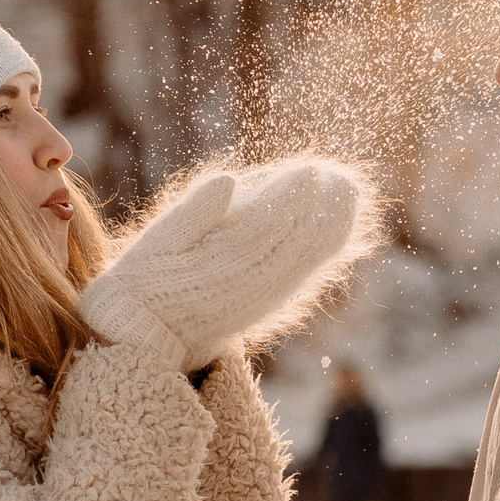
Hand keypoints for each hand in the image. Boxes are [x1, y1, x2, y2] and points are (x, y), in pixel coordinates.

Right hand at [80, 158, 368, 368]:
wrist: (152, 330)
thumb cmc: (151, 275)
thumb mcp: (158, 240)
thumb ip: (193, 212)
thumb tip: (228, 179)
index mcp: (217, 263)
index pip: (265, 226)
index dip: (291, 198)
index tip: (310, 170)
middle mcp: (248, 282)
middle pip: (295, 241)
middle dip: (321, 206)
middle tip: (339, 174)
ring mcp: (263, 295)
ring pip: (307, 258)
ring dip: (332, 224)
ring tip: (348, 189)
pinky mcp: (271, 301)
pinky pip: (306, 273)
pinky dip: (327, 247)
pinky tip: (342, 222)